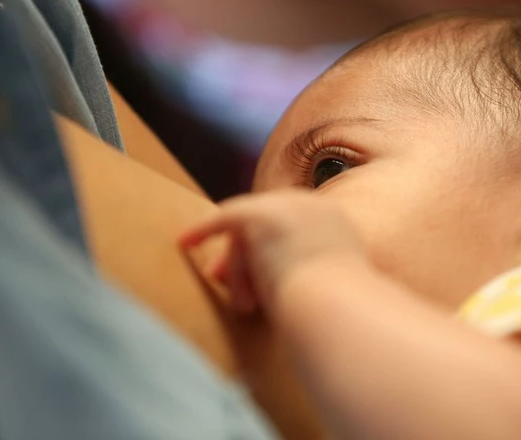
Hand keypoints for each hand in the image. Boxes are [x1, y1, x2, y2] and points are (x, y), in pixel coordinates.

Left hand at [178, 190, 368, 314]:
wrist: (335, 309)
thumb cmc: (334, 313)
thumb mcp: (325, 286)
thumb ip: (304, 276)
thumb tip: (273, 286)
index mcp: (334, 222)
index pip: (292, 225)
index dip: (268, 247)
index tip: (257, 271)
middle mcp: (311, 206)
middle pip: (267, 222)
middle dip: (244, 250)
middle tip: (222, 277)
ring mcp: (286, 206)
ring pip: (247, 232)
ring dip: (238, 267)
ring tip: (237, 299)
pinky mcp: (260, 215)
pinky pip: (224, 219)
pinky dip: (203, 230)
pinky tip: (185, 242)